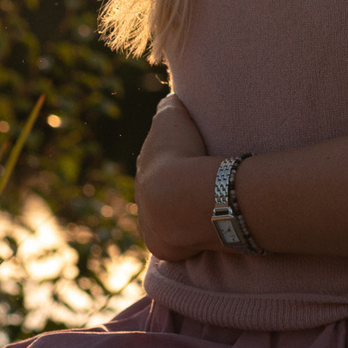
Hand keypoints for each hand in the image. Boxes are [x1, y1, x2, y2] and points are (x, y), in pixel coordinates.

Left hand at [135, 95, 225, 262]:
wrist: (180, 199)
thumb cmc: (180, 153)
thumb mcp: (173, 117)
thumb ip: (170, 106)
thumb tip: (171, 100)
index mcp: (144, 167)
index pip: (157, 162)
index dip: (174, 158)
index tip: (192, 156)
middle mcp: (141, 199)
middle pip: (159, 192)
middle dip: (175, 189)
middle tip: (201, 184)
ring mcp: (150, 225)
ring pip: (165, 218)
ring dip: (181, 214)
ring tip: (206, 208)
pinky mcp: (163, 248)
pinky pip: (176, 240)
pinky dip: (188, 235)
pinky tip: (204, 229)